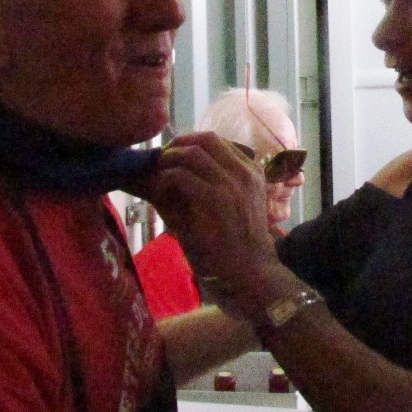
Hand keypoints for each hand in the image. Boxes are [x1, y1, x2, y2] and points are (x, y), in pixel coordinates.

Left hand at [131, 132, 279, 304]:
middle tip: (162, 158)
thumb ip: (211, 185)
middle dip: (178, 143)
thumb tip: (176, 170)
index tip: (175, 153)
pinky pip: (183, 176)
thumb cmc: (238, 245)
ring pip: (193, 153)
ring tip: (159, 173)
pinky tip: (161, 190)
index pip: (218, 141)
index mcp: (252, 171)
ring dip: (170, 159)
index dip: (191, 142)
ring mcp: (234, 184)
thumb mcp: (232, 206)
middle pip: (206, 138)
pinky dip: (167, 179)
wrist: (251, 272)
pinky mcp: (218, 200)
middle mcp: (246, 172)